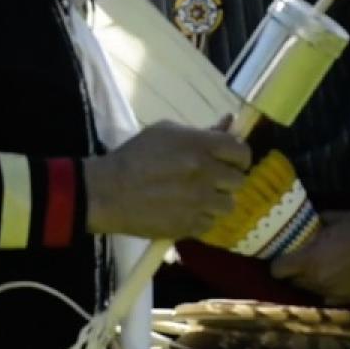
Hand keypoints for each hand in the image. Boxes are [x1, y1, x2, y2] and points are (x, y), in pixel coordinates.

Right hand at [84, 121, 249, 239]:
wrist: (108, 192)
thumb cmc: (134, 156)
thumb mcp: (166, 132)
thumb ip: (201, 131)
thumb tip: (228, 122)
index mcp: (200, 146)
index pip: (241, 151)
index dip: (239, 156)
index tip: (231, 160)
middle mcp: (205, 174)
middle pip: (238, 180)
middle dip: (227, 178)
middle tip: (212, 178)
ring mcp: (199, 202)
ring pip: (228, 204)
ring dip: (216, 200)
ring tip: (199, 197)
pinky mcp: (190, 226)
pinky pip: (211, 223)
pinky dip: (202, 218)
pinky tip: (187, 211)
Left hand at [271, 209, 349, 303]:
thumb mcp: (328, 219)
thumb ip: (310, 229)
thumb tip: (299, 229)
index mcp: (309, 261)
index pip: (277, 271)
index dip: (278, 264)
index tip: (283, 258)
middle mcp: (318, 281)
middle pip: (293, 282)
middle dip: (295, 272)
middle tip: (304, 260)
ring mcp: (335, 293)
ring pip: (311, 291)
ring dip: (312, 281)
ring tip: (324, 266)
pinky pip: (329, 298)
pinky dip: (328, 290)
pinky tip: (336, 277)